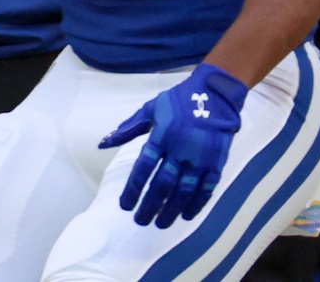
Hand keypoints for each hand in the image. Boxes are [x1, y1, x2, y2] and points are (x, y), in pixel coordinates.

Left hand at [100, 62, 245, 227]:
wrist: (216, 94)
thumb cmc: (178, 101)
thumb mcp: (150, 109)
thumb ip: (128, 128)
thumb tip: (102, 142)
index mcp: (161, 135)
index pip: (144, 167)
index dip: (133, 188)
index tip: (125, 205)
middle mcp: (180, 149)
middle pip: (163, 184)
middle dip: (150, 205)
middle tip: (140, 221)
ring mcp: (200, 158)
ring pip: (184, 191)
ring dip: (171, 210)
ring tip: (160, 224)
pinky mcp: (217, 163)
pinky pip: (207, 189)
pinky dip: (197, 204)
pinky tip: (186, 216)